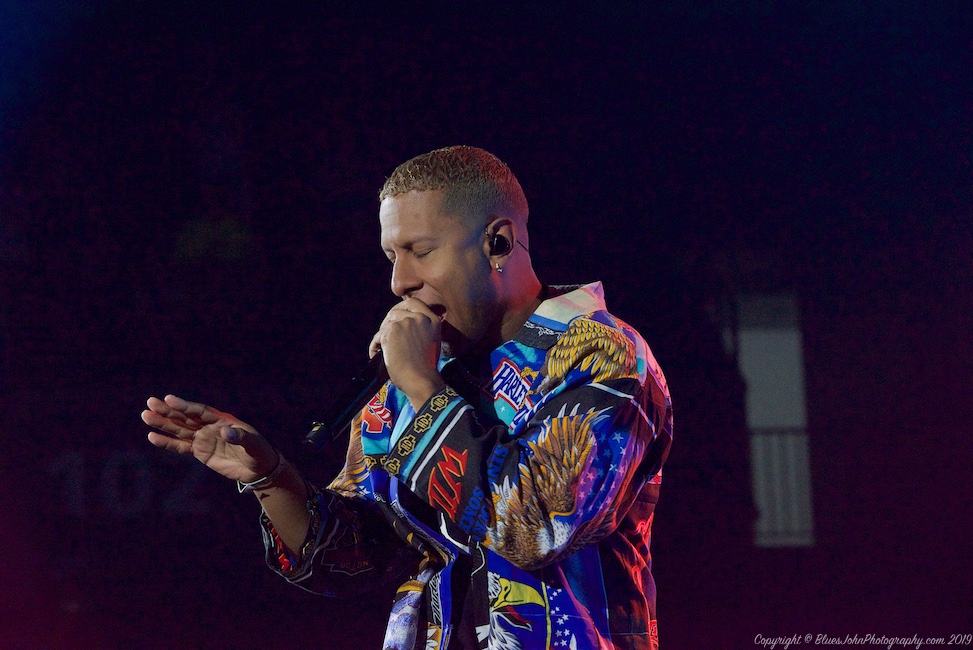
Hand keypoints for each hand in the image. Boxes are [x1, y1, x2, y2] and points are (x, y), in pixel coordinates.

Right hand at [142, 394, 277, 482]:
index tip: (168, 399)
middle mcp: (209, 427)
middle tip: (150, 402)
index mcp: (222, 420)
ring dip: (162, 423)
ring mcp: (203, 439)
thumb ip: (240, 437)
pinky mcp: (200, 452)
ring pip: (179, 430)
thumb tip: (225, 432)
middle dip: (168, 411)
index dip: (184, 406)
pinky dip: (167, 443)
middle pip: (185, 417)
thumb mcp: (253, 443)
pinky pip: (181, 447)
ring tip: (145, 416)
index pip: (199, 411)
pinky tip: (152, 437)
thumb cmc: (259, 451)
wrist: (258, 468)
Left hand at [369, 297, 445, 408]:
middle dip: (388, 322)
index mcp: (432, 320)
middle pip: (396, 311)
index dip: (401, 308)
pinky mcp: (392, 331)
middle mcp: (420, 317)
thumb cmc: (425, 367)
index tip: (395, 317)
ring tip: (383, 349)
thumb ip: (422, 328)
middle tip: (386, 335)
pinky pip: (378, 336)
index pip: (412, 303)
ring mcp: (406, 322)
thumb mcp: (432, 341)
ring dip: (382, 336)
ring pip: (386, 324)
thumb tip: (404, 322)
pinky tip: (377, 354)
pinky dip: (375, 345)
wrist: (421, 380)